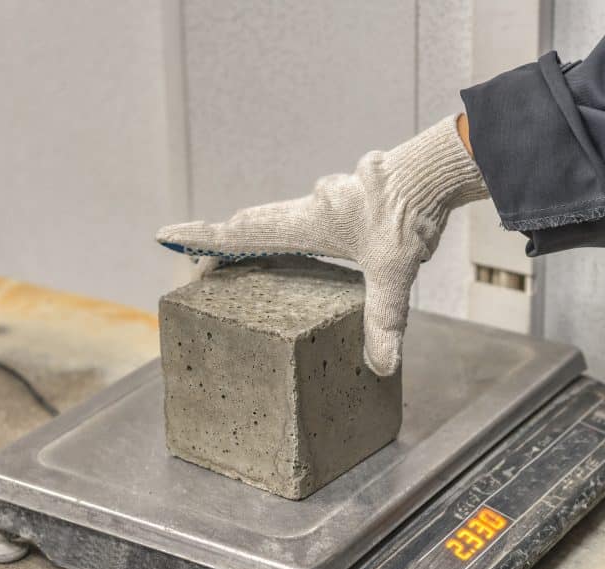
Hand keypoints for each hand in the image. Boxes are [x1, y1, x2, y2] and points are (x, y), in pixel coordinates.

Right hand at [156, 114, 486, 375]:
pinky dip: (294, 235)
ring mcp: (332, 200)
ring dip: (261, 239)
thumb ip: (385, 319)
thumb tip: (381, 365)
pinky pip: (309, 218)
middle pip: (254, 225)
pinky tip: (315, 253)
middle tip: (205, 269)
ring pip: (282, 219)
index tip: (165, 236)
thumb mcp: (394, 271)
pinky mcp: (353, 200)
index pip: (243, 230)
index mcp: (308, 222)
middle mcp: (312, 207)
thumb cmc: (411, 210)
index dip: (203, 238)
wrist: (438, 167)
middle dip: (226, 246)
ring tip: (250, 267)